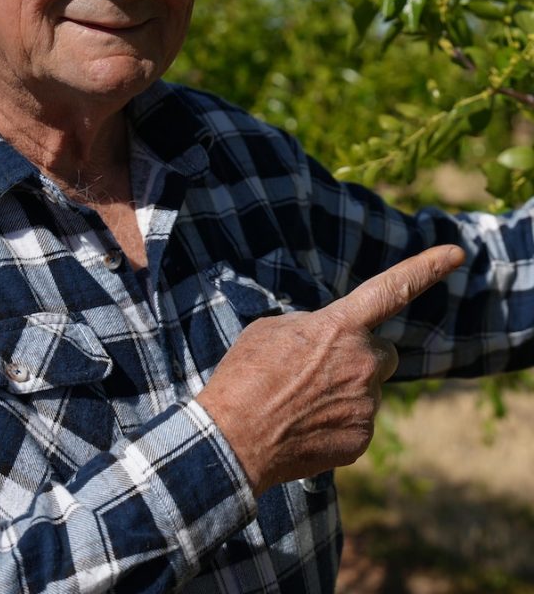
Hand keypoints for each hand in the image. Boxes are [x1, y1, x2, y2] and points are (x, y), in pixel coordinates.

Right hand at [195, 244, 464, 495]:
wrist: (234, 439)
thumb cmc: (245, 376)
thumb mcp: (272, 331)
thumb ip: (313, 328)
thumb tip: (327, 341)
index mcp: (340, 327)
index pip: (391, 289)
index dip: (426, 268)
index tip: (457, 252)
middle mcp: (364, 363)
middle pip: (383, 353)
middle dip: (361, 357)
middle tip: (319, 370)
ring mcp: (366, 404)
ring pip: (368, 390)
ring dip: (344, 392)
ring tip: (299, 401)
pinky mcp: (362, 439)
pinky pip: (358, 422)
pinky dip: (336, 423)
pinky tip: (304, 426)